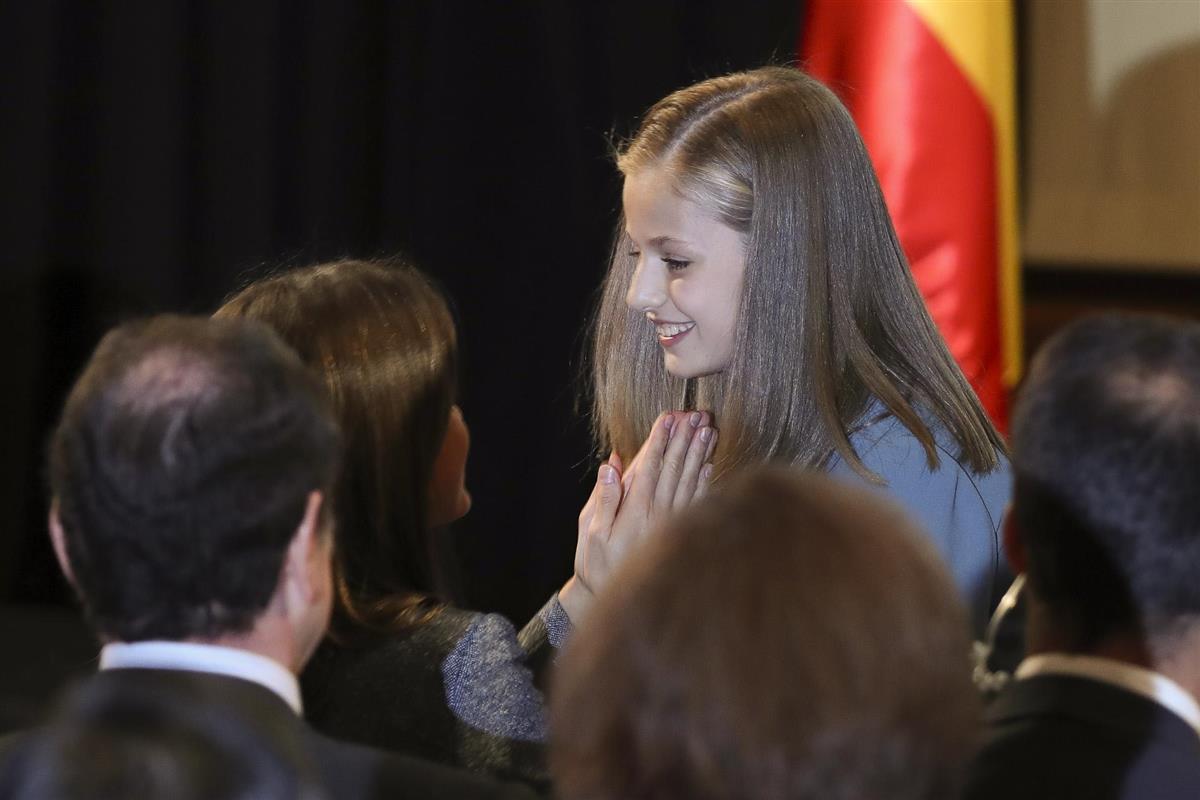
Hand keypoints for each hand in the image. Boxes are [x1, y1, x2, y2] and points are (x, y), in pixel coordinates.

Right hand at [559, 411, 716, 623]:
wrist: (614, 598)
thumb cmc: (597, 564)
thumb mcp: (590, 533)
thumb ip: (603, 498)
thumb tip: (611, 464)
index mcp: (635, 510)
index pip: (650, 467)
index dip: (660, 440)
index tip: (669, 417)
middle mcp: (658, 513)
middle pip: (675, 468)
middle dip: (685, 438)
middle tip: (696, 413)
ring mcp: (672, 522)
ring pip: (689, 480)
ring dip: (699, 453)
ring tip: (708, 429)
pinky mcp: (680, 532)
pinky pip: (696, 501)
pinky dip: (704, 481)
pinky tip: (709, 464)